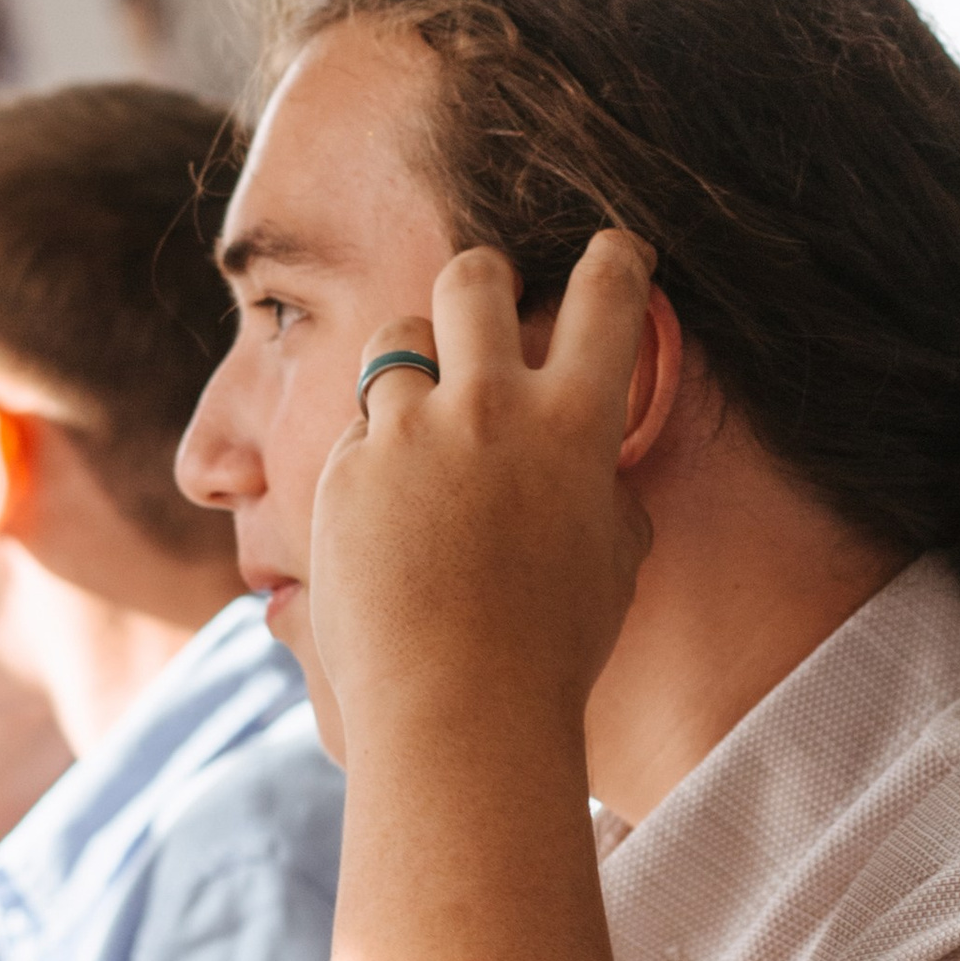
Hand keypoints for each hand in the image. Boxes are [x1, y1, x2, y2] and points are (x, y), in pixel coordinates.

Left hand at [308, 232, 664, 756]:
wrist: (458, 709)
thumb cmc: (552, 647)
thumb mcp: (613, 556)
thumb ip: (603, 485)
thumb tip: (596, 459)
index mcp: (574, 423)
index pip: (606, 294)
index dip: (615, 258)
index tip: (613, 251)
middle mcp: (489, 408)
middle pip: (473, 276)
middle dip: (483, 275)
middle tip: (488, 297)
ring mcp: (408, 434)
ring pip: (397, 341)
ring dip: (416, 363)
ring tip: (428, 413)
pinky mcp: (344, 469)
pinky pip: (359, 428)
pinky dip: (376, 451)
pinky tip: (390, 511)